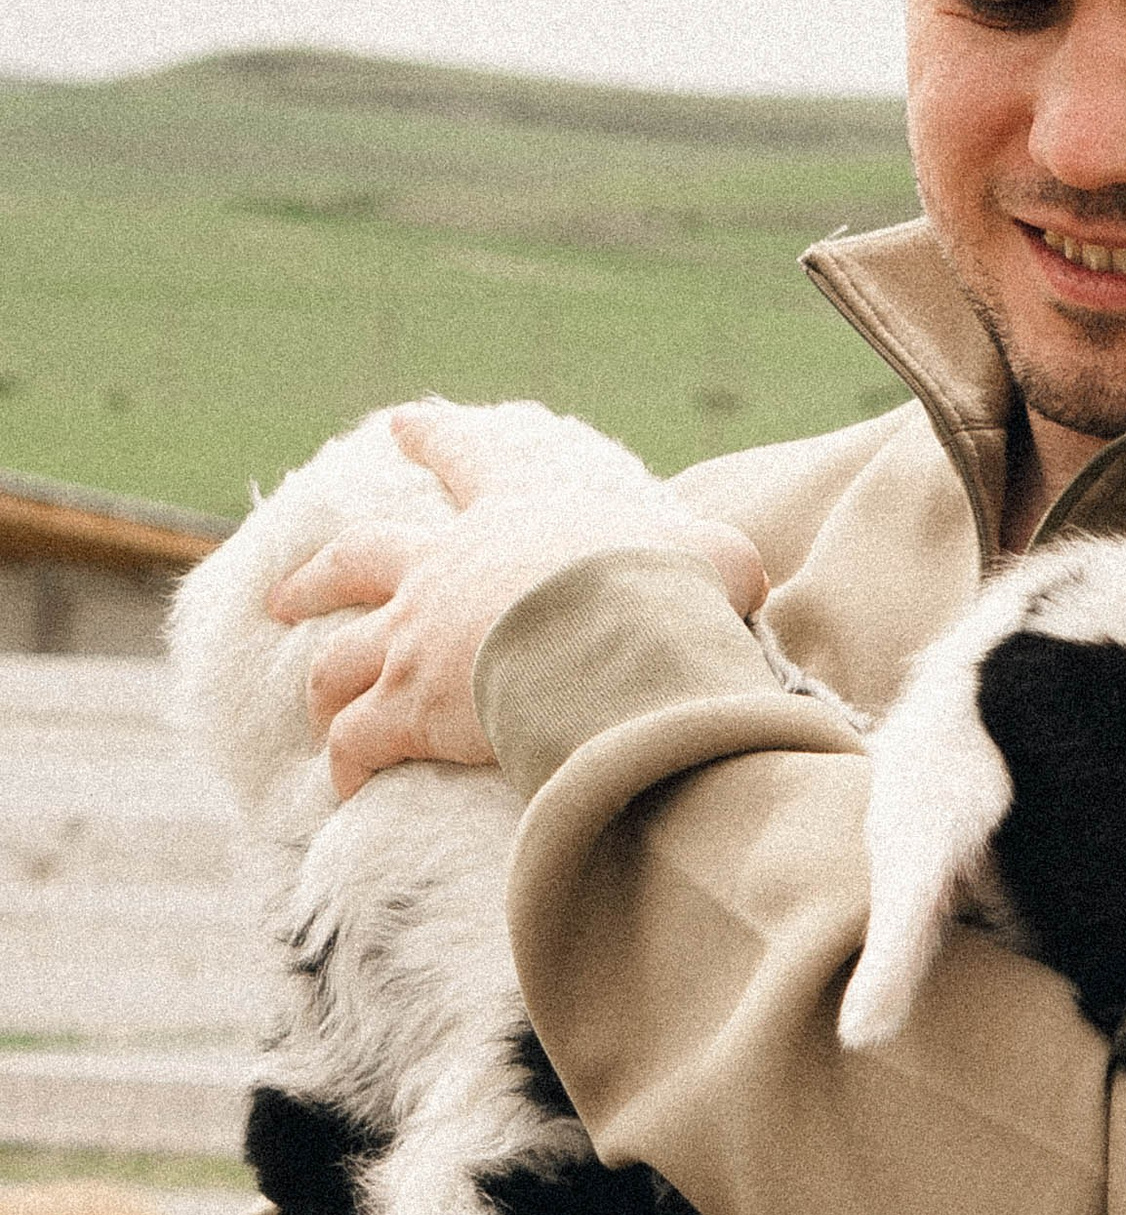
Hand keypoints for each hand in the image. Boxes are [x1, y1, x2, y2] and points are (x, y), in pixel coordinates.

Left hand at [272, 401, 769, 795]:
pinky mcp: (404, 709)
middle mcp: (441, 572)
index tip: (404, 424)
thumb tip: (747, 579)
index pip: (466, 461)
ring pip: (338, 660)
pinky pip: (356, 744)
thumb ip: (717, 562)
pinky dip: (347, 767)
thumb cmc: (659, 586)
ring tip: (320, 710)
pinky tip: (348, 790)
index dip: (437, 440)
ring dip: (325, 687)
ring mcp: (412, 641)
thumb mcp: (707, 556)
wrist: (606, 633)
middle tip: (287, 594)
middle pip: (355, 562)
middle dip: (318, 578)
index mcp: (509, 519)